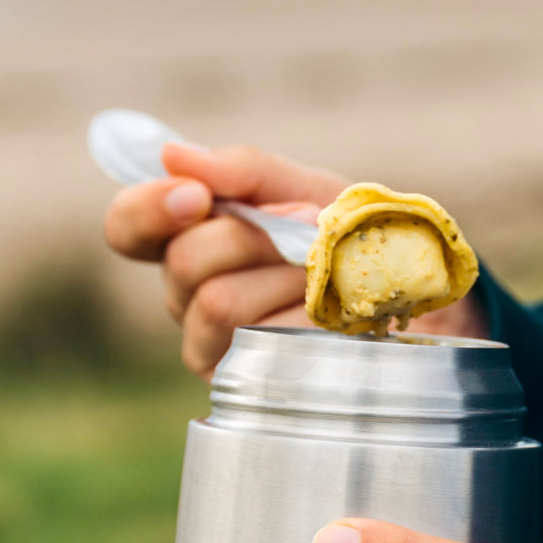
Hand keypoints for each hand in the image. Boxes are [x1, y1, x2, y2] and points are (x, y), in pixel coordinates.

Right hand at [103, 141, 487, 378]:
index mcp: (190, 239)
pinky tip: (341, 311)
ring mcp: (218, 348)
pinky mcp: (253, 386)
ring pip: (219, 306)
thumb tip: (174, 155)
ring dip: (286, 274)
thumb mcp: (305, 189)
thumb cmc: (350, 237)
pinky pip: (264, 345)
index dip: (148, 210)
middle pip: (183, 265)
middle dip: (252, 236)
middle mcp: (190, 298)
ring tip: (332, 267)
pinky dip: (308, 316)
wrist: (415, 296)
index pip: (128, 228)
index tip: (196, 195)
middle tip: (309, 223)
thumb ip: (244, 172)